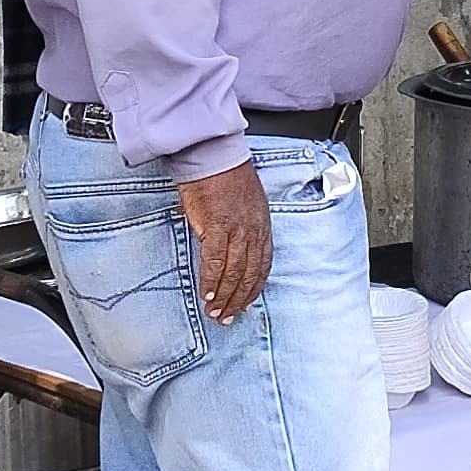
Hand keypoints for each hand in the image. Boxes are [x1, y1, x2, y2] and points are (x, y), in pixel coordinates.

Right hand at [179, 160, 274, 323]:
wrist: (212, 153)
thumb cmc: (224, 174)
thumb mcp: (244, 203)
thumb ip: (241, 227)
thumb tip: (230, 248)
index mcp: (262, 225)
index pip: (263, 265)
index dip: (254, 289)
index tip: (245, 304)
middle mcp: (254, 230)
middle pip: (249, 274)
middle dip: (238, 300)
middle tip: (227, 318)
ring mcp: (237, 229)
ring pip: (234, 272)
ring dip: (224, 297)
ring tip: (216, 313)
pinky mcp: (217, 226)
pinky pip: (215, 262)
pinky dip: (211, 281)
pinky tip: (207, 295)